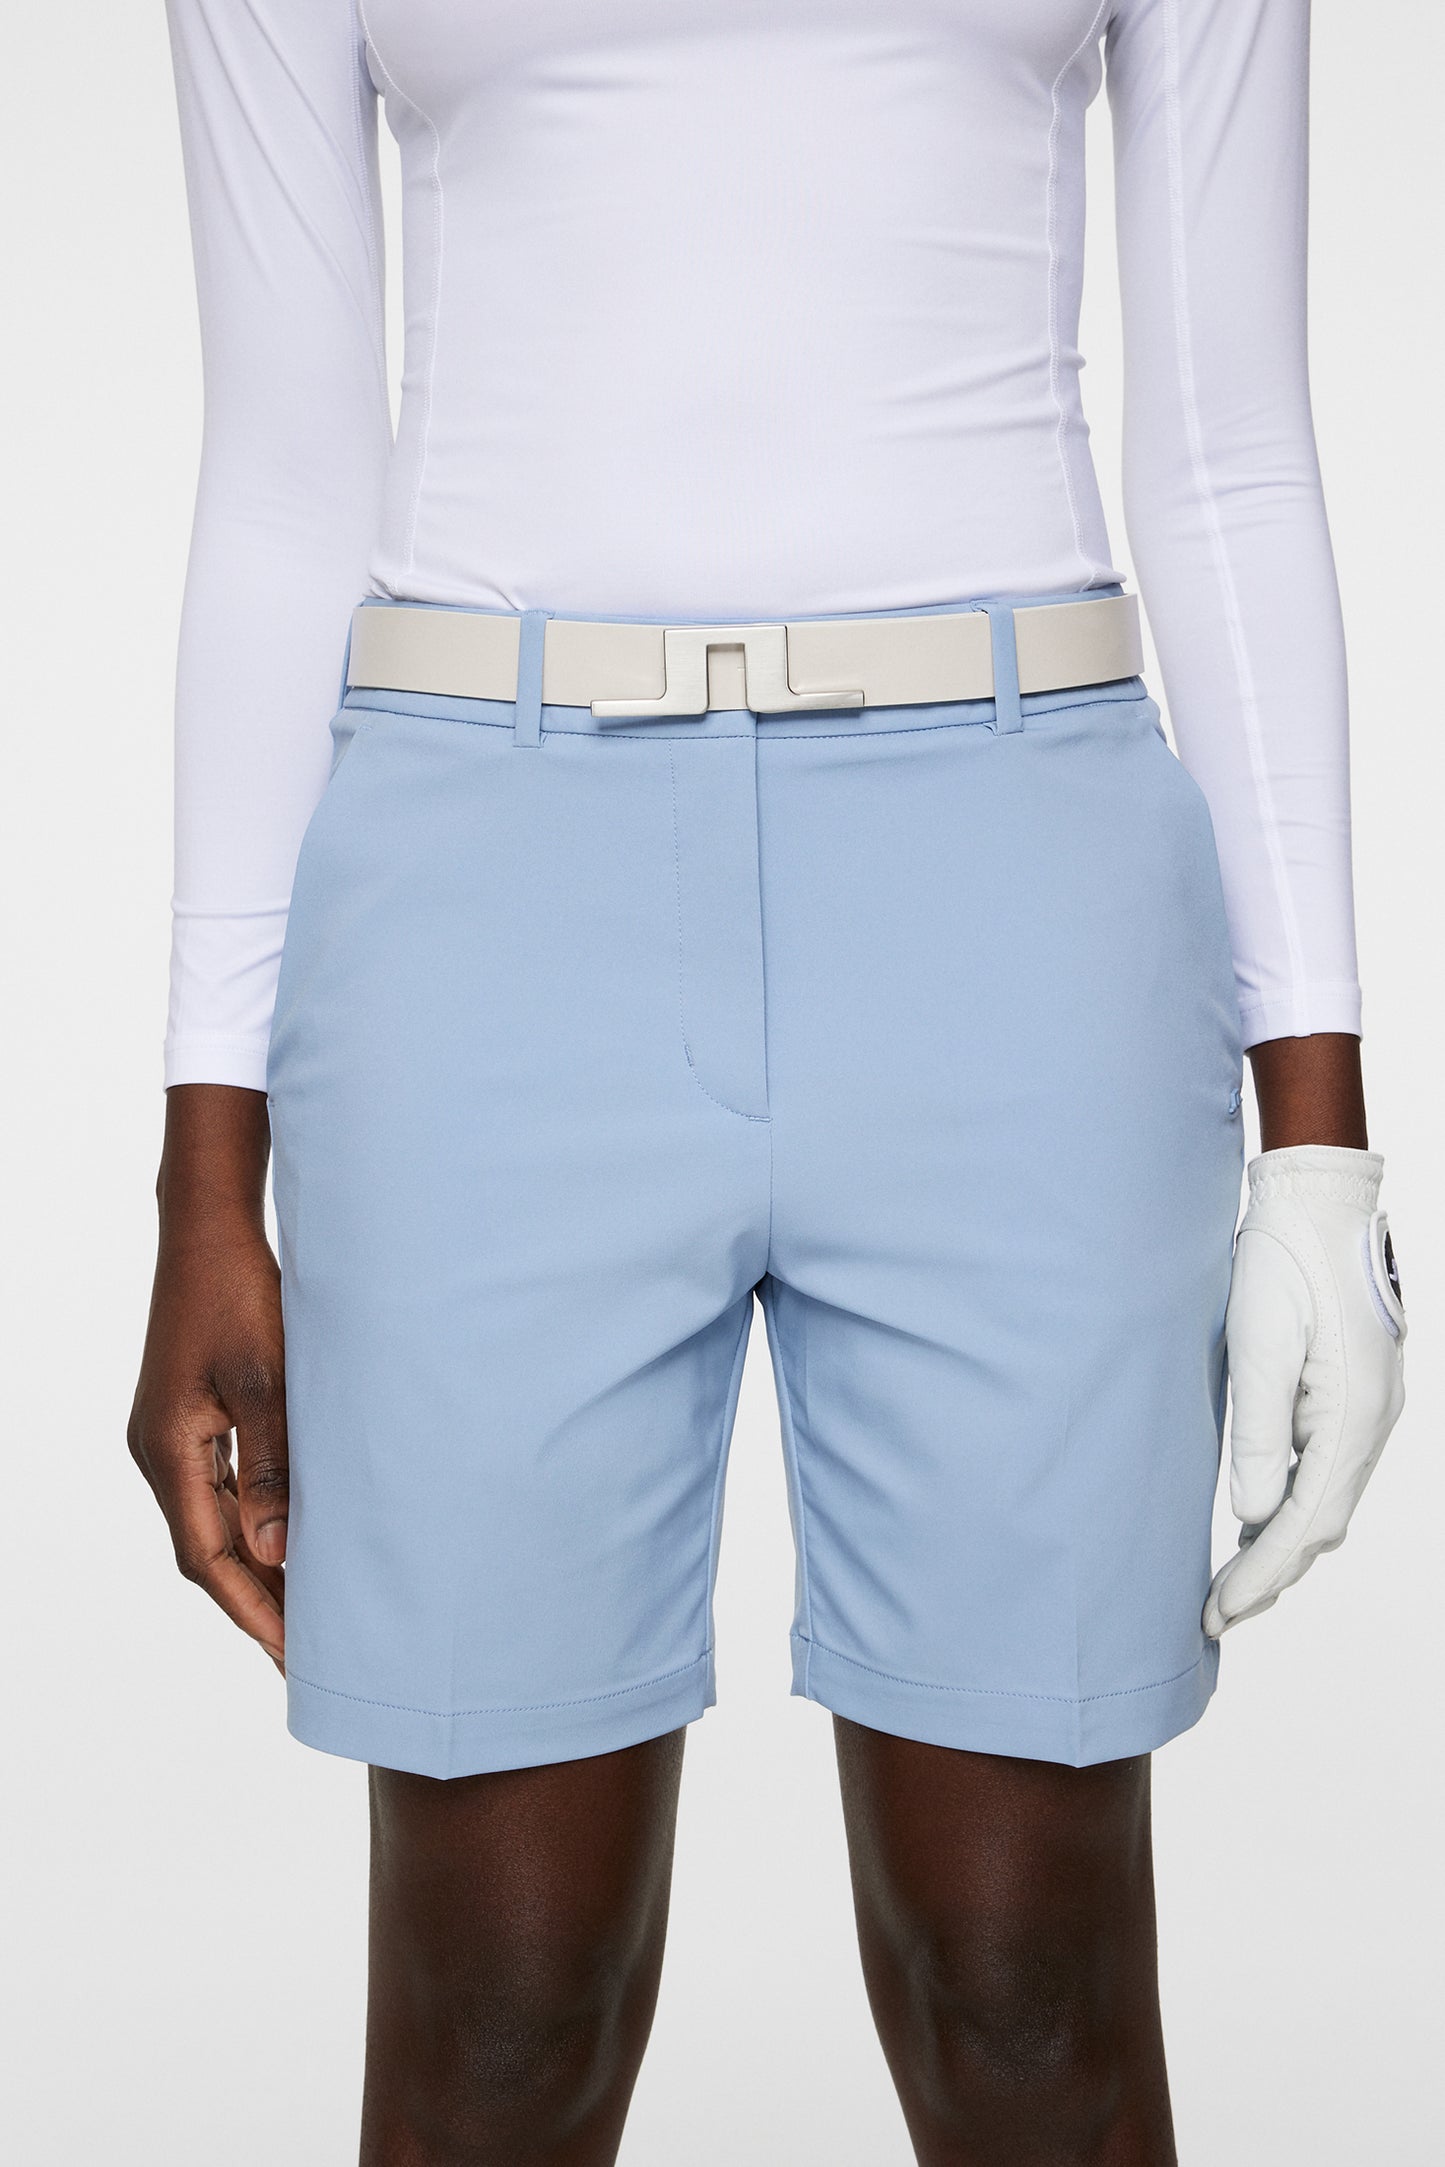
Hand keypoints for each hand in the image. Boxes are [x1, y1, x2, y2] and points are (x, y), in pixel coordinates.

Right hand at [128, 1087, 287, 1667]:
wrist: (211, 1231)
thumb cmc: (241, 1295)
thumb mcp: (267, 1381)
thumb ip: (273, 1467)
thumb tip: (276, 1551)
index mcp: (169, 1450)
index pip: (207, 1556)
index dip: (251, 1609)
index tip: (292, 1655)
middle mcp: (159, 1451)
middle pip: (207, 1548)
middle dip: (256, 1600)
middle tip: (309, 1650)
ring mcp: (171, 1435)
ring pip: (214, 1520)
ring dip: (257, 1563)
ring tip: (310, 1608)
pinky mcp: (189, 1417)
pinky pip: (220, 1488)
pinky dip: (255, 1520)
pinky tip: (292, 1537)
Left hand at [1204, 1146, 1404, 1636]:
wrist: (1318, 1201)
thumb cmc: (1283, 1260)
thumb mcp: (1258, 1343)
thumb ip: (1259, 1431)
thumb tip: (1255, 1514)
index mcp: (1352, 1415)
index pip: (1306, 1522)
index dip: (1261, 1574)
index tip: (1219, 1613)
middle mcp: (1371, 1422)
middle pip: (1323, 1524)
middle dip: (1270, 1575)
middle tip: (1216, 1615)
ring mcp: (1368, 1409)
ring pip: (1328, 1502)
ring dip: (1282, 1546)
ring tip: (1230, 1584)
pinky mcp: (1353, 1394)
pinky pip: (1326, 1469)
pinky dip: (1293, 1506)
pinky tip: (1259, 1518)